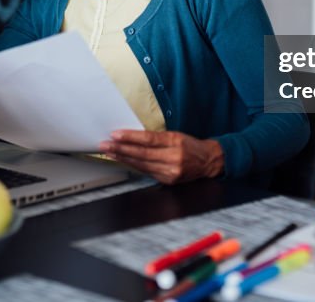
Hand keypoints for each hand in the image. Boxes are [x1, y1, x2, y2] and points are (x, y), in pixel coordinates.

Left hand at [99, 130, 223, 183]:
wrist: (208, 161)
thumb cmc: (190, 145)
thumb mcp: (176, 135)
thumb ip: (157, 138)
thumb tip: (133, 137)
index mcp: (176, 142)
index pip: (149, 140)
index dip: (131, 137)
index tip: (116, 135)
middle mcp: (173, 158)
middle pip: (142, 154)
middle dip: (121, 149)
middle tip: (106, 145)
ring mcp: (170, 172)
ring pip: (142, 165)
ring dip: (124, 158)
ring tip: (110, 153)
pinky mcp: (168, 180)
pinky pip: (147, 172)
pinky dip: (134, 166)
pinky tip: (124, 161)